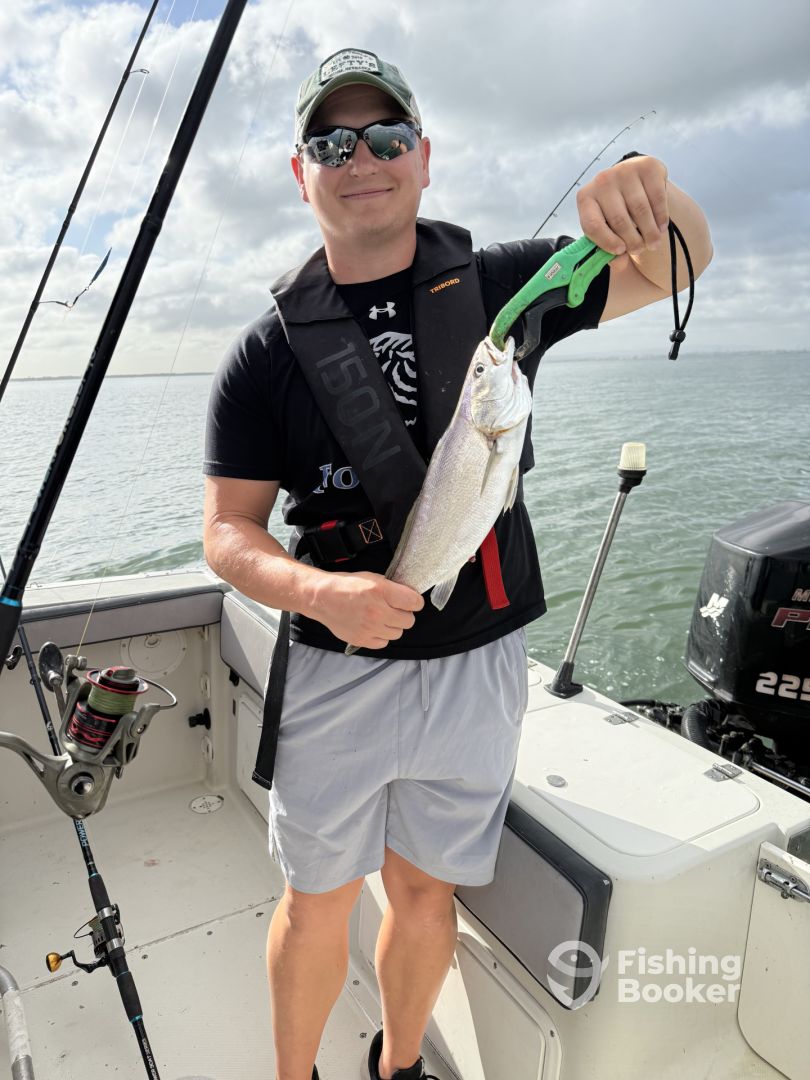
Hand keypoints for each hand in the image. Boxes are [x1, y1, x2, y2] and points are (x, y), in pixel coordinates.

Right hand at [311, 570, 423, 650]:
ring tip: (382, 618)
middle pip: (409, 620)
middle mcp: (377, 611)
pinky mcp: (362, 640)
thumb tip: (408, 597)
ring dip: (393, 626)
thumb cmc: (346, 585)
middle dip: (404, 614)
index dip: (414, 601)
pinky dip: (381, 636)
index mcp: (382, 591)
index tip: (410, 601)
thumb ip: (392, 588)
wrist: (322, 598)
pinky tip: (374, 627)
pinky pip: (383, 643)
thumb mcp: (372, 578)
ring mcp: (370, 628)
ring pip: (397, 633)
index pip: (415, 602)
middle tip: (394, 609)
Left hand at [576, 156, 669, 271]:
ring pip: (640, 210)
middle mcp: (602, 181)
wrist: (632, 179)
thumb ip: (609, 247)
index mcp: (585, 198)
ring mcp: (624, 171)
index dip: (607, 243)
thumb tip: (621, 263)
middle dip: (632, 241)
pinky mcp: (647, 166)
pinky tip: (661, 227)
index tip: (621, 252)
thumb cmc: (615, 209)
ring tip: (653, 243)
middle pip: (619, 220)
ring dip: (649, 232)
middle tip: (640, 250)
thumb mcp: (606, 226)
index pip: (592, 225)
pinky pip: (657, 198)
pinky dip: (661, 216)